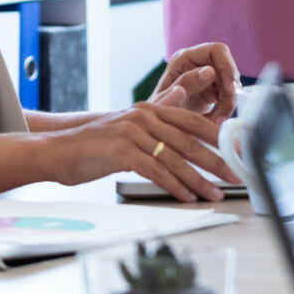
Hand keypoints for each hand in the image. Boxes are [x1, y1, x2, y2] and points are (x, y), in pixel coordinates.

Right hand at [39, 103, 237, 201]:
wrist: (57, 152)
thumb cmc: (93, 144)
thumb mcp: (129, 125)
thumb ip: (157, 113)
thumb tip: (182, 96)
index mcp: (149, 109)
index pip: (192, 121)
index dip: (217, 137)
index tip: (235, 151)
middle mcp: (144, 117)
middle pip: (189, 141)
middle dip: (216, 161)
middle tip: (235, 175)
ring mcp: (133, 133)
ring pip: (176, 159)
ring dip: (199, 180)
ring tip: (215, 193)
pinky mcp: (123, 152)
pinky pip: (157, 172)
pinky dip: (175, 186)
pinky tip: (187, 197)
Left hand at [152, 42, 240, 119]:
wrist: (158, 128)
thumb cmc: (157, 113)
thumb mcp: (168, 99)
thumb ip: (186, 83)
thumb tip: (210, 71)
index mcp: (184, 58)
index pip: (216, 51)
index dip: (228, 67)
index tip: (231, 90)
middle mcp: (197, 63)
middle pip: (227, 68)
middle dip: (230, 90)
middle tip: (225, 111)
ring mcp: (206, 76)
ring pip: (230, 83)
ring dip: (228, 103)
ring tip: (216, 120)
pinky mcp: (213, 90)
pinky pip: (228, 95)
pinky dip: (226, 108)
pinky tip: (215, 119)